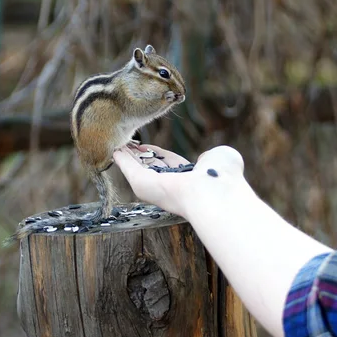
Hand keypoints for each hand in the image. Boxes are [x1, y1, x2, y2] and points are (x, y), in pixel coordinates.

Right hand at [113, 144, 244, 217]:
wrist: (214, 190)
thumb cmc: (221, 174)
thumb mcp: (219, 158)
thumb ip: (211, 157)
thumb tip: (205, 159)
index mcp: (188, 178)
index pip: (170, 165)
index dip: (158, 155)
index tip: (147, 147)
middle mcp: (170, 185)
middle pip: (150, 168)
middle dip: (139, 157)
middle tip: (128, 146)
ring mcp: (156, 187)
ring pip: (137, 170)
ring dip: (127, 157)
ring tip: (118, 146)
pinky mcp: (142, 185)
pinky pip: (129, 169)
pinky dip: (121, 159)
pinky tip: (115, 150)